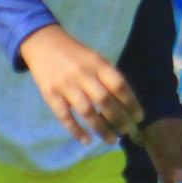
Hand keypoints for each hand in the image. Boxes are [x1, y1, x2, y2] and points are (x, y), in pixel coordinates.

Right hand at [21, 24, 142, 145]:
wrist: (43, 42)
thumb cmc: (74, 54)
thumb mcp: (94, 58)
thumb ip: (107, 77)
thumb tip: (125, 104)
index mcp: (98, 64)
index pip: (119, 85)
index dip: (131, 102)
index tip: (138, 117)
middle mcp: (83, 74)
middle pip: (105, 100)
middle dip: (118, 119)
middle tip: (126, 131)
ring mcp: (66, 85)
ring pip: (87, 111)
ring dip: (101, 129)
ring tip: (112, 140)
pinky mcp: (51, 94)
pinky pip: (65, 116)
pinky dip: (76, 131)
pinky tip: (87, 140)